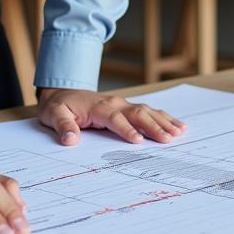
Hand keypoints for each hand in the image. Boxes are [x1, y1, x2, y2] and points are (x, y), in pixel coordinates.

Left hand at [38, 89, 186, 145]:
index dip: (126, 129)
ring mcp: (122, 104)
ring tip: (179, 131)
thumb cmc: (58, 106)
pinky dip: (163, 117)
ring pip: (147, 111)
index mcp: (98, 106)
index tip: (138, 142)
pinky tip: (178, 125)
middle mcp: (114, 103)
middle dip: (153, 126)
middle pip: (137, 113)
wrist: (61, 91)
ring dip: (163, 121)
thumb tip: (70, 139)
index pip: (114, 118)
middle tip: (169, 139)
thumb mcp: (53, 115)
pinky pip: (148, 111)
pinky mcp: (126, 107)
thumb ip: (62, 126)